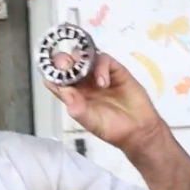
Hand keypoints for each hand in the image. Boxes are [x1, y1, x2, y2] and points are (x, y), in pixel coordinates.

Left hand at [45, 50, 165, 149]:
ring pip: (86, 59)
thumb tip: (65, 93)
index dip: (52, 74)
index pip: (57, 81)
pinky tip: (102, 82)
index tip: (50, 71)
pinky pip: (104, 61)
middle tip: (64, 63)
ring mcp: (99, 76)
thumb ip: (78, 109)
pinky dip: (101, 67)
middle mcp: (84, 84)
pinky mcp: (115, 71)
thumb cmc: (113, 128)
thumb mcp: (91, 122)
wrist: (139, 130)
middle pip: (69, 65)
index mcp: (74, 96)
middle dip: (64, 61)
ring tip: (80, 68)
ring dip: (81, 59)